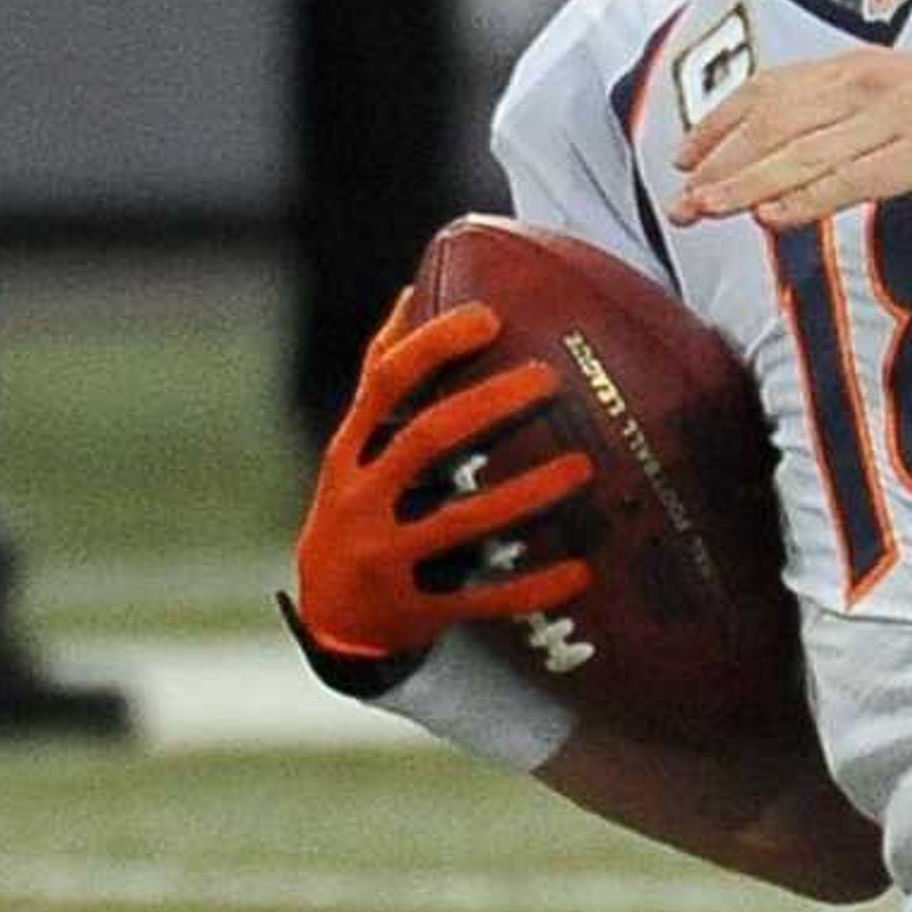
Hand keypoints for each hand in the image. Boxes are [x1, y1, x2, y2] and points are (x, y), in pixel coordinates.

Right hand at [288, 294, 594, 663]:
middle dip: (487, 407)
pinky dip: (531, 588)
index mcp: (349, 452)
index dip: (433, 347)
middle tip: (549, 377)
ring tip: (582, 467)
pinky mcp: (416, 609)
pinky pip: (481, 599)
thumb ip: (381, 377)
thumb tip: (411, 293)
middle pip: (424, 441)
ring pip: (459, 522)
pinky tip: (581, 571)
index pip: (384, 385)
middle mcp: (361, 499)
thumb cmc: (355, 510)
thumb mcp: (353, 447)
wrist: (329, 618)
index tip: (488, 317)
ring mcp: (386, 556)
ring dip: (525, 494)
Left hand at [673, 51, 911, 230]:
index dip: (725, 122)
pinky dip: (808, 197)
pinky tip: (773, 218)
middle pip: (776, 124)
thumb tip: (832, 150)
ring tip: (705, 211)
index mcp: (868, 69)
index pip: (775, 89)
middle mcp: (872, 87)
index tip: (688, 155)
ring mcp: (898, 119)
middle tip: (679, 199)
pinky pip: (853, 178)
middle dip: (721, 163)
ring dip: (746, 184)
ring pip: (802, 152)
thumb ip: (874, 120)